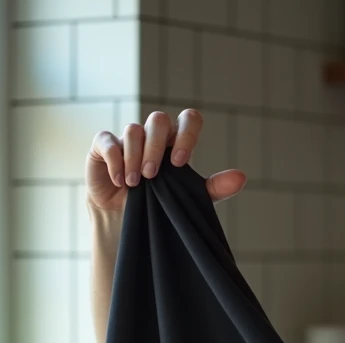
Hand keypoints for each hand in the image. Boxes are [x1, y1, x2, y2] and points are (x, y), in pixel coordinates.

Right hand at [85, 108, 246, 211]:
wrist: (127, 221)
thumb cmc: (161, 206)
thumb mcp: (190, 199)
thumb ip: (215, 188)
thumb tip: (241, 177)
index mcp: (176, 141)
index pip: (188, 119)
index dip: (186, 134)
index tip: (180, 162)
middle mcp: (153, 135)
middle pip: (158, 120)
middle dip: (155, 148)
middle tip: (152, 176)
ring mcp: (127, 138)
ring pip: (133, 129)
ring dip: (134, 157)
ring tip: (135, 184)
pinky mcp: (103, 146)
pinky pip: (107, 140)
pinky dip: (115, 160)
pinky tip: (119, 181)